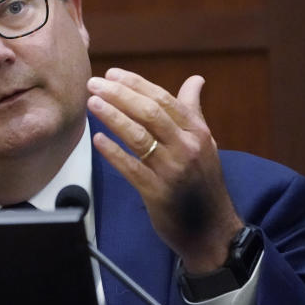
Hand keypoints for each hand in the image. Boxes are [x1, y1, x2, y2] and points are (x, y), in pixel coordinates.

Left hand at [87, 68, 243, 272]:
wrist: (212, 230)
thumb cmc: (204, 183)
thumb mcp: (205, 143)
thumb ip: (193, 110)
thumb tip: (196, 80)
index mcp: (197, 132)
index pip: (163, 99)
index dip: (136, 84)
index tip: (113, 74)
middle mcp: (187, 147)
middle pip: (149, 113)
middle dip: (119, 95)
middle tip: (94, 83)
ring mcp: (172, 170)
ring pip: (138, 137)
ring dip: (113, 117)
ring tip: (93, 103)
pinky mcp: (158, 193)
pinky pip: (131, 168)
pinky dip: (113, 152)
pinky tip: (98, 140)